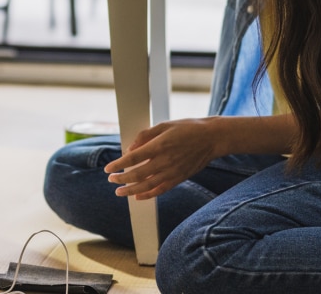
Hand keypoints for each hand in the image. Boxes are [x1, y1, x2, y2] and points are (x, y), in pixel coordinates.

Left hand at [104, 119, 219, 199]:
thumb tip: (129, 149)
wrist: (212, 138)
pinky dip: (148, 195)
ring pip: (147, 186)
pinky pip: (161, 190)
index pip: (133, 158)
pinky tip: (138, 196)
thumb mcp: (164, 125)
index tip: (108, 169)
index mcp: (159, 145)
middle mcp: (165, 161)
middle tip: (111, 179)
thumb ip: (145, 136)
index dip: (118, 165)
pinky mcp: (179, 178)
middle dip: (121, 179)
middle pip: (137, 174)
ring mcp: (172, 172)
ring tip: (119, 192)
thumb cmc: (187, 128)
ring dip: (130, 190)